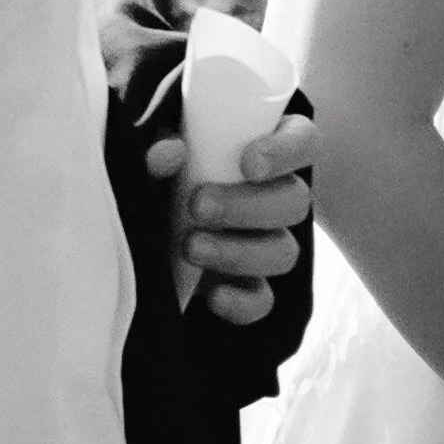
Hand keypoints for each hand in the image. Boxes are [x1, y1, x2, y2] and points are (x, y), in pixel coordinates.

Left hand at [152, 109, 317, 326]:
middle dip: (247, 206)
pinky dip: (241, 301)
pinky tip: (213, 294)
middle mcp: (277, 197)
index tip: (250, 162)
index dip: (286, 152)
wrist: (140, 224)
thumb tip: (165, 155)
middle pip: (295, 201)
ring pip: (283, 252)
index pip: (303, 142)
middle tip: (198, 204)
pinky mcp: (248, 285)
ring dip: (238, 251)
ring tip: (190, 246)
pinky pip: (262, 300)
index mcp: (268, 152)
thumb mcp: (159, 148)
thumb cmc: (163, 170)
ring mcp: (267, 244)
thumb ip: (160, 144)